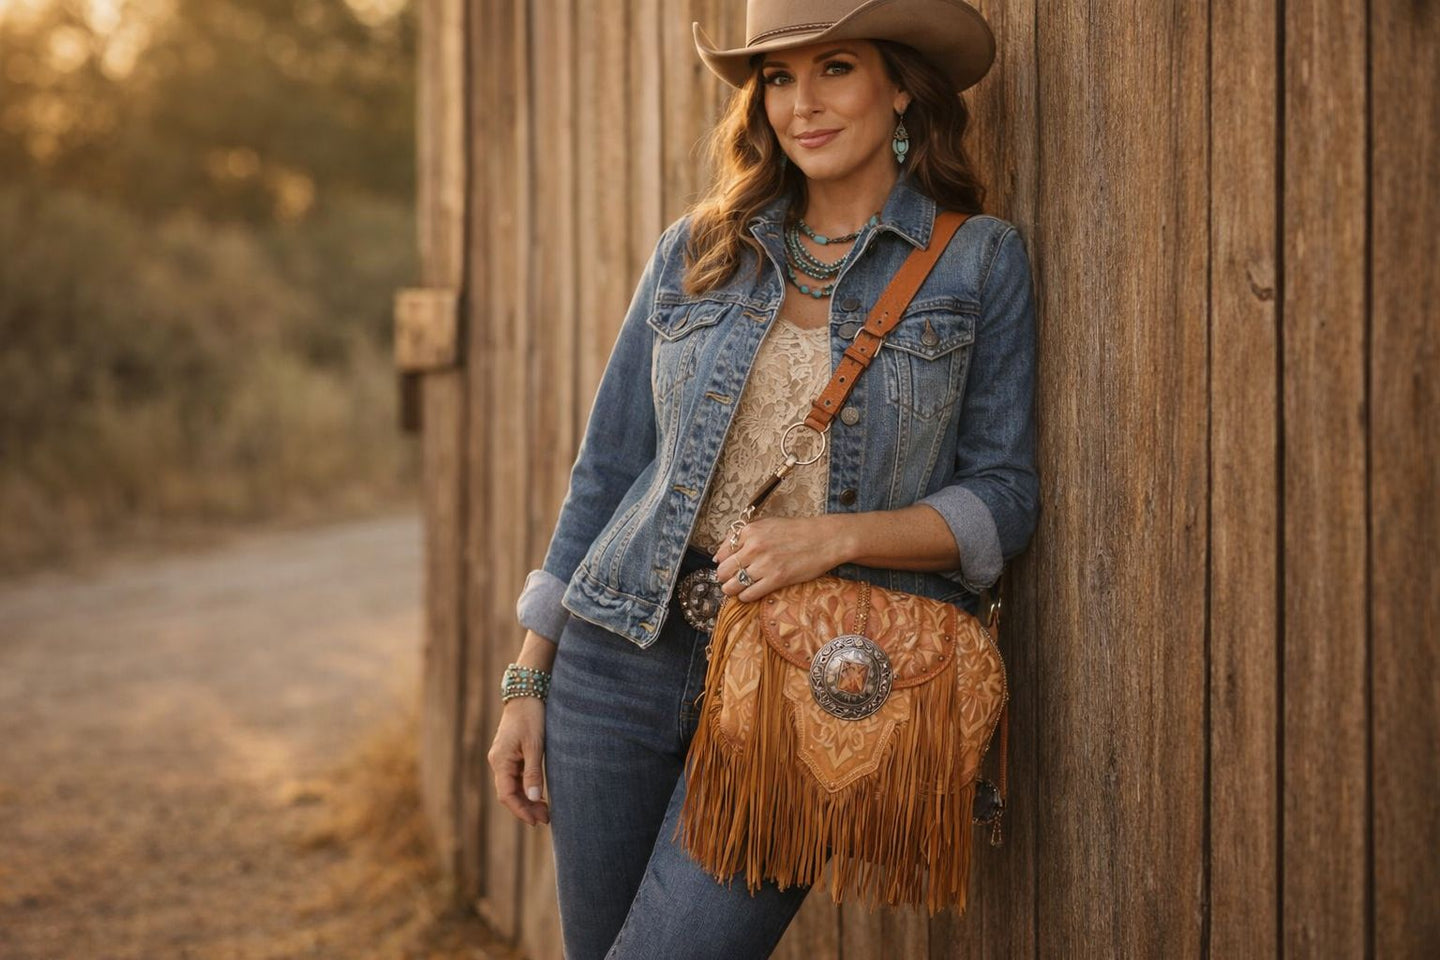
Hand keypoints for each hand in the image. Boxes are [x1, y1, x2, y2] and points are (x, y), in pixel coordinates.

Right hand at [487, 696, 549, 825]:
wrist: (526, 693)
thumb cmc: (531, 717)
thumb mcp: (535, 745)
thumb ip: (533, 772)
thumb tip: (533, 797)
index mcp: (500, 761)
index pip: (507, 794)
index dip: (521, 810)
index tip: (536, 822)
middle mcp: (498, 762)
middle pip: (509, 793)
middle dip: (526, 808)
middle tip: (546, 818)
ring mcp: (503, 758)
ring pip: (512, 786)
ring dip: (527, 799)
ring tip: (545, 810)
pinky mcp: (511, 754)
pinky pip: (516, 777)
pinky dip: (526, 788)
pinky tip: (539, 794)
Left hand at [712, 515, 847, 601]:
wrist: (824, 539)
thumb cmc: (796, 532)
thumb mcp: (766, 525)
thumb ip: (743, 538)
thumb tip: (719, 556)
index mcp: (749, 531)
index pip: (722, 553)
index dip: (723, 563)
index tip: (728, 569)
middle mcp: (753, 547)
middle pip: (723, 571)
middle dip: (725, 579)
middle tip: (731, 581)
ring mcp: (764, 564)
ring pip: (732, 586)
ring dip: (733, 590)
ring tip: (739, 590)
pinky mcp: (776, 579)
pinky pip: (749, 594)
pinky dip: (746, 597)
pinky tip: (752, 593)